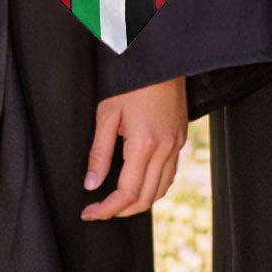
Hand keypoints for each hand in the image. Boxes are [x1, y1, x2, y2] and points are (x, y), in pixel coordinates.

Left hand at [81, 75, 187, 220]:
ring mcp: (176, 144)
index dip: (106, 209)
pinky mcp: (181, 138)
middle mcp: (165, 148)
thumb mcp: (107, 114)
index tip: (89, 213)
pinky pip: (170, 174)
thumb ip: (99, 153)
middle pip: (145, 198)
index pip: (126, 193)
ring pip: (161, 189)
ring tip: (117, 202)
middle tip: (99, 210)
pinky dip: (154, 187)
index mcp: (144, 144)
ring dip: (139, 202)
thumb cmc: (132, 82)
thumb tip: (91, 184)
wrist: (161, 59)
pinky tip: (139, 183)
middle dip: (121, 211)